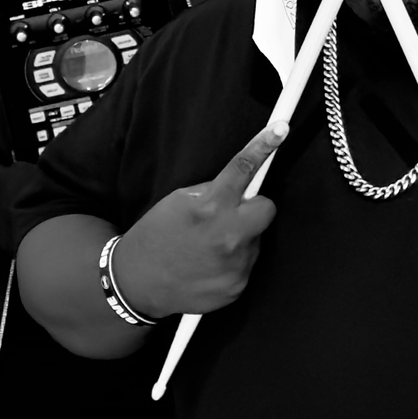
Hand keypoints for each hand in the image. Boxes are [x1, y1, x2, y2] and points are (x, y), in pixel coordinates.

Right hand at [105, 126, 282, 317]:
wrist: (137, 284)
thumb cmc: (154, 238)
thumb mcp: (176, 202)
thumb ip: (211, 192)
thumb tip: (237, 188)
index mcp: (210, 208)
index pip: (244, 170)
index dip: (264, 147)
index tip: (280, 130)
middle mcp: (229, 237)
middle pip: (267, 210)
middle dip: (254, 208)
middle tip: (233, 215)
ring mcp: (236, 266)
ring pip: (256, 240)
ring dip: (240, 238)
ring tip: (209, 248)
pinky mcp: (237, 287)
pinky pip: (246, 266)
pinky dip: (233, 263)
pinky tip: (209, 267)